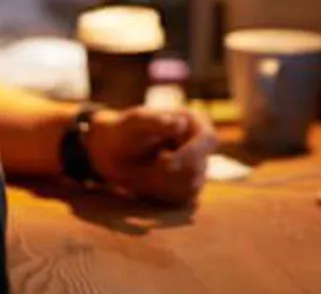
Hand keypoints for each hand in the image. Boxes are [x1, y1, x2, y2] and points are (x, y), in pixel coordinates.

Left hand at [85, 107, 217, 205]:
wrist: (112, 153)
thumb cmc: (124, 131)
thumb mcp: (135, 123)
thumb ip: (155, 122)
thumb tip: (179, 123)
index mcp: (193, 122)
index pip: (208, 139)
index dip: (192, 153)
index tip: (164, 163)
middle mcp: (200, 145)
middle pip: (199, 167)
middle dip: (170, 172)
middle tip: (148, 167)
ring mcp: (198, 166)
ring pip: (192, 186)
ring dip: (164, 184)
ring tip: (146, 171)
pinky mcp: (189, 186)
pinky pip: (184, 199)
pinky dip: (164, 194)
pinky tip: (150, 183)